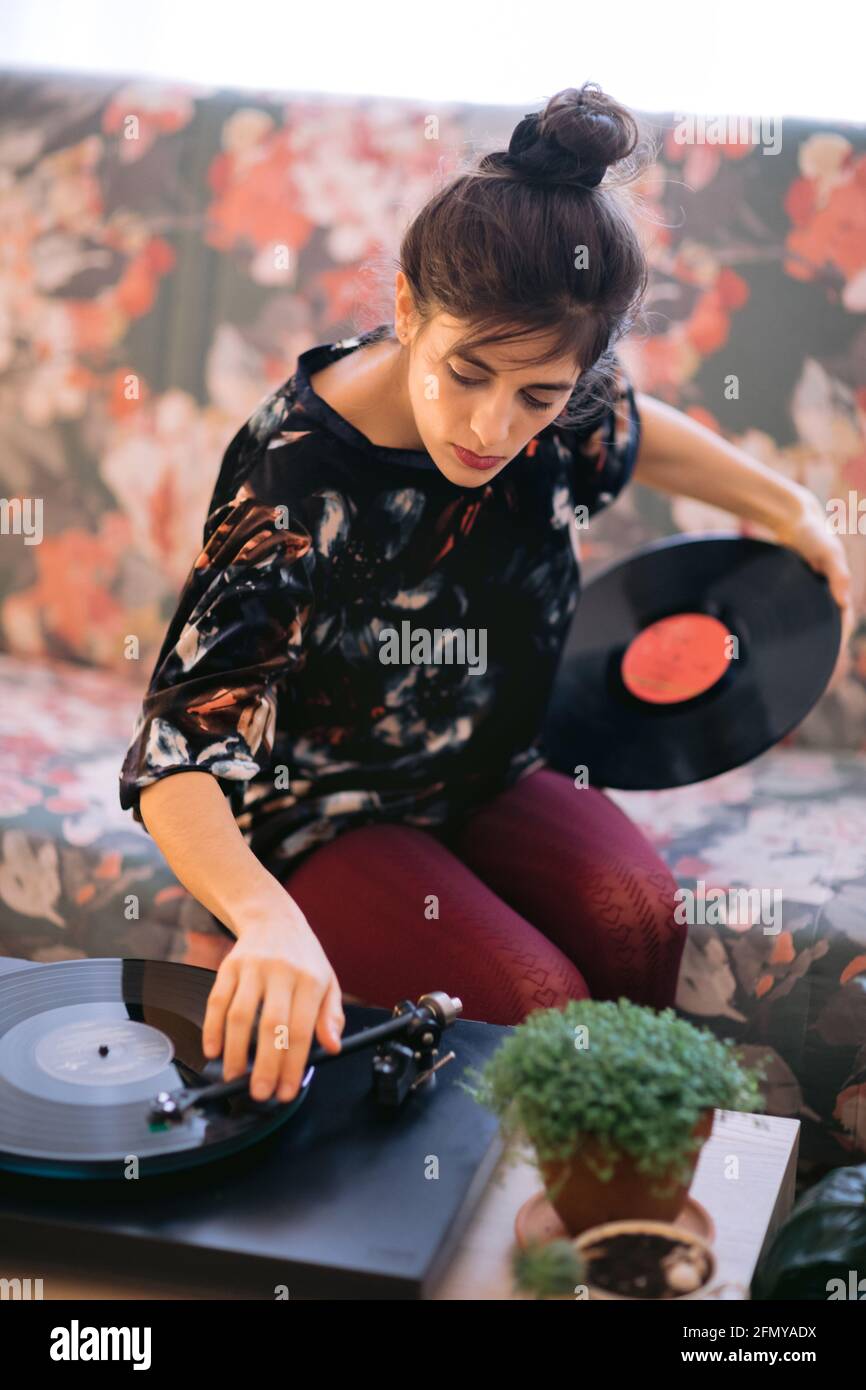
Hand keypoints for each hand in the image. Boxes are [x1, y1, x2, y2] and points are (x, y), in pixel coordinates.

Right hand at [201, 907, 344, 1102]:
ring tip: (234, 1078)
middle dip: (264, 1065)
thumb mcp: (328, 981)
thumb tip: (332, 1047)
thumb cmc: (303, 957)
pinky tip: (213, 1050)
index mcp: (311, 979)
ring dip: (234, 1052)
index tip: (286, 1091)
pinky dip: (212, 1029)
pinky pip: (216, 1001)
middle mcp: (282, 972)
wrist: (273, 917)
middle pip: (271, 1026)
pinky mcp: (228, 966)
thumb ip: (331, 1016)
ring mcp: (252, 968)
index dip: (293, 1065)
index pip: (301, 1029)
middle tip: (259, 1093)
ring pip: (239, 1016)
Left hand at [770, 490, 856, 660]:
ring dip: (807, 641)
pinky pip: (800, 615)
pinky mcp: (801, 592)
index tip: (827, 666)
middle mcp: (830, 595)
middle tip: (810, 674)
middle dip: (822, 650)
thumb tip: (844, 603)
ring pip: (814, 624)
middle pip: (828, 629)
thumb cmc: (814, 534)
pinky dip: (795, 628)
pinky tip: (780, 641)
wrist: (794, 519)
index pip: (842, 625)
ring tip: (794, 666)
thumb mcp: (828, 552)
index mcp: (841, 590)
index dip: (836, 646)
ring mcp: (815, 594)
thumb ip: (838, 574)